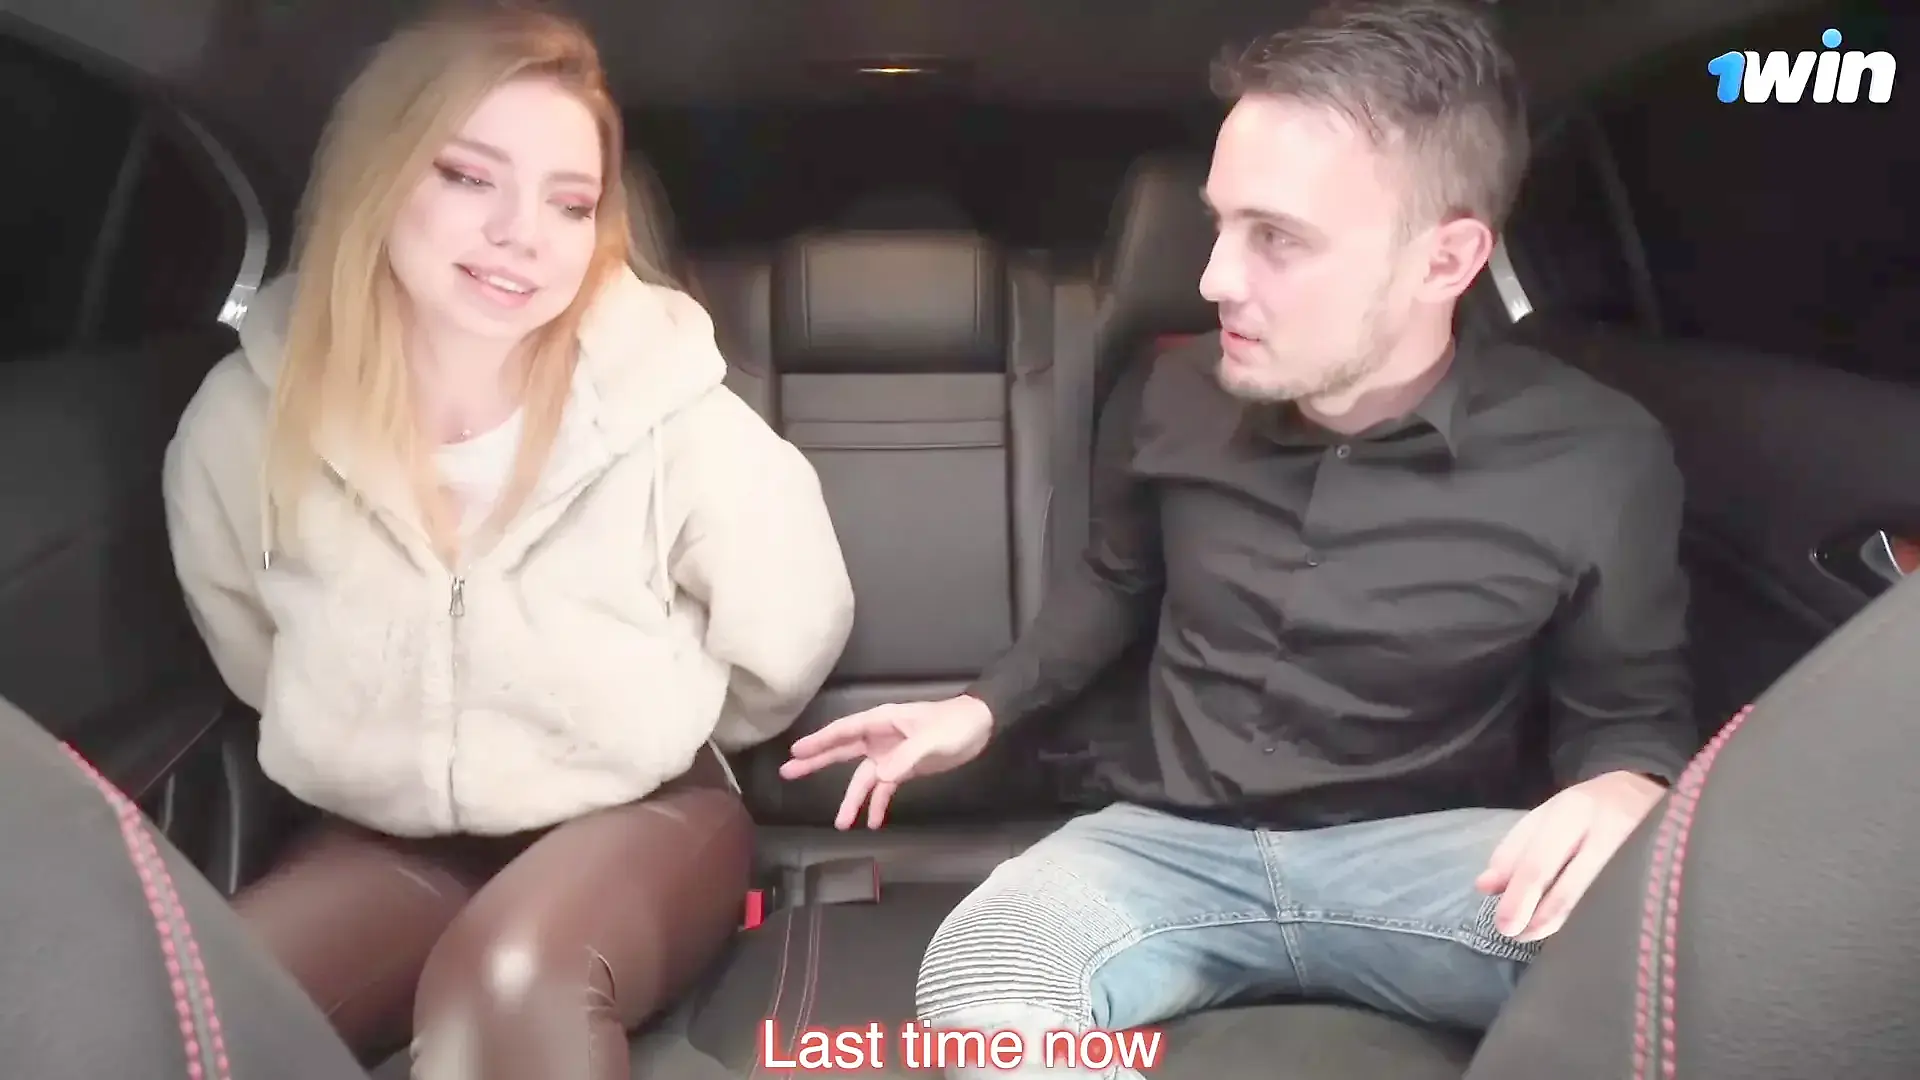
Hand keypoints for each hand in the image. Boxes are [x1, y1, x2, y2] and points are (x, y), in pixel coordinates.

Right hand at [778, 695, 994, 829]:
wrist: (981, 726)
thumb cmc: (955, 725)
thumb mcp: (931, 740)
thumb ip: (905, 758)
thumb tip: (879, 777)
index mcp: (882, 722)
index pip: (844, 731)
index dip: (819, 741)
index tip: (795, 751)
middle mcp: (880, 738)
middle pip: (842, 751)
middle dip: (816, 762)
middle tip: (788, 772)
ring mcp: (890, 754)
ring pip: (862, 778)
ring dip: (851, 799)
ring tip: (838, 824)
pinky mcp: (904, 768)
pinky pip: (884, 789)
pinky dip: (878, 805)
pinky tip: (872, 823)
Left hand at [1475, 770, 1666, 943]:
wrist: (1651, 789)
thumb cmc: (1587, 809)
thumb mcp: (1546, 817)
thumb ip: (1515, 849)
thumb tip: (1485, 887)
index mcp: (1573, 812)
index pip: (1540, 863)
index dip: (1519, 899)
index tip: (1504, 926)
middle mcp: (1608, 832)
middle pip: (1569, 888)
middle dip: (1538, 918)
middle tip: (1517, 935)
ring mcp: (1640, 855)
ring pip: (1595, 902)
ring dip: (1562, 923)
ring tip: (1538, 933)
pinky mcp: (1658, 874)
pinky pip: (1620, 905)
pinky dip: (1592, 920)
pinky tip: (1576, 931)